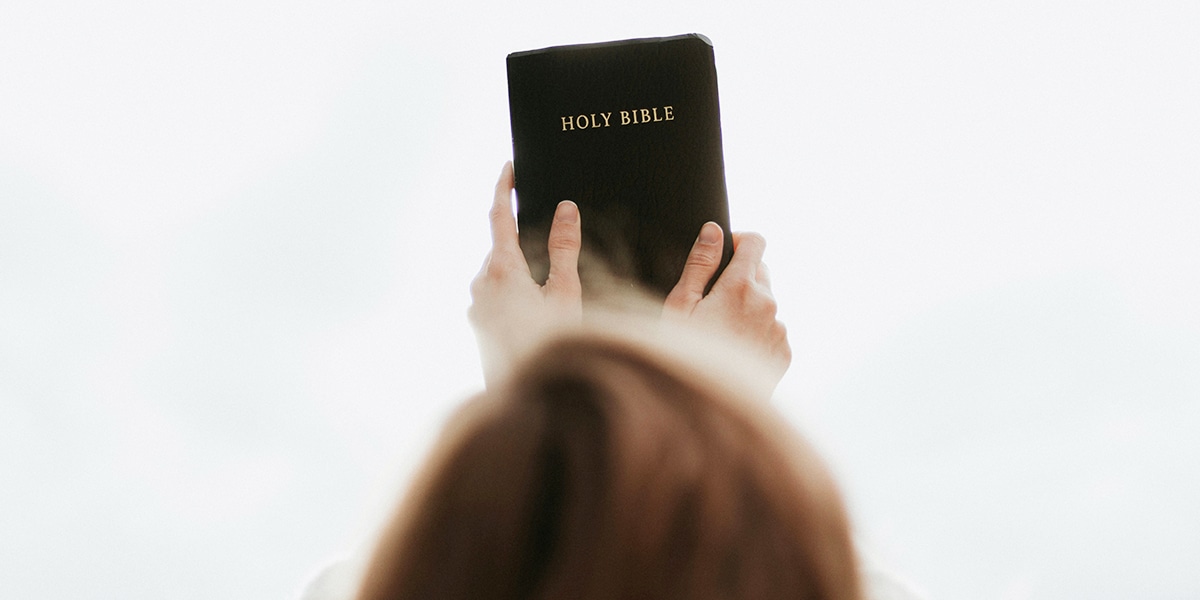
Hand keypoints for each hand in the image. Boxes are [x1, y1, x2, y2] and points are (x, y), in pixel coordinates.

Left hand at [469, 162, 582, 386]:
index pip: (498, 215)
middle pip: (501, 246)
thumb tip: (566, 209)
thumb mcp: (566, 293)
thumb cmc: (551, 344)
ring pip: (498, 272)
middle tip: (551, 238)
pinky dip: (514, 291)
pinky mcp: (477, 325)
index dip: (504, 188)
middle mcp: (480, 284)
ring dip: (520, 269)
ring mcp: (476, 307)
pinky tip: (538, 313)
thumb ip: (564, 248)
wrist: (526, 398)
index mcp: (502, 269)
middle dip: (523, 238)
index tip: (509, 167)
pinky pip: (495, 295)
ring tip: (551, 289)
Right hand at [663, 223, 790, 382]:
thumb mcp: (681, 306)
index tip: (723, 253)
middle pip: (760, 272)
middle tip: (711, 303)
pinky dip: (756, 333)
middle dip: (739, 278)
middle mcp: (768, 304)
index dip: (737, 241)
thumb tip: (714, 231)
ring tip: (719, 334)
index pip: (755, 241)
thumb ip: (700, 264)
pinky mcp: (784, 353)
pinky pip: (772, 330)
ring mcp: (779, 330)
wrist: (706, 408)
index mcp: (741, 287)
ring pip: (766, 303)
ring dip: (747, 307)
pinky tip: (732, 351)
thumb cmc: (686, 356)